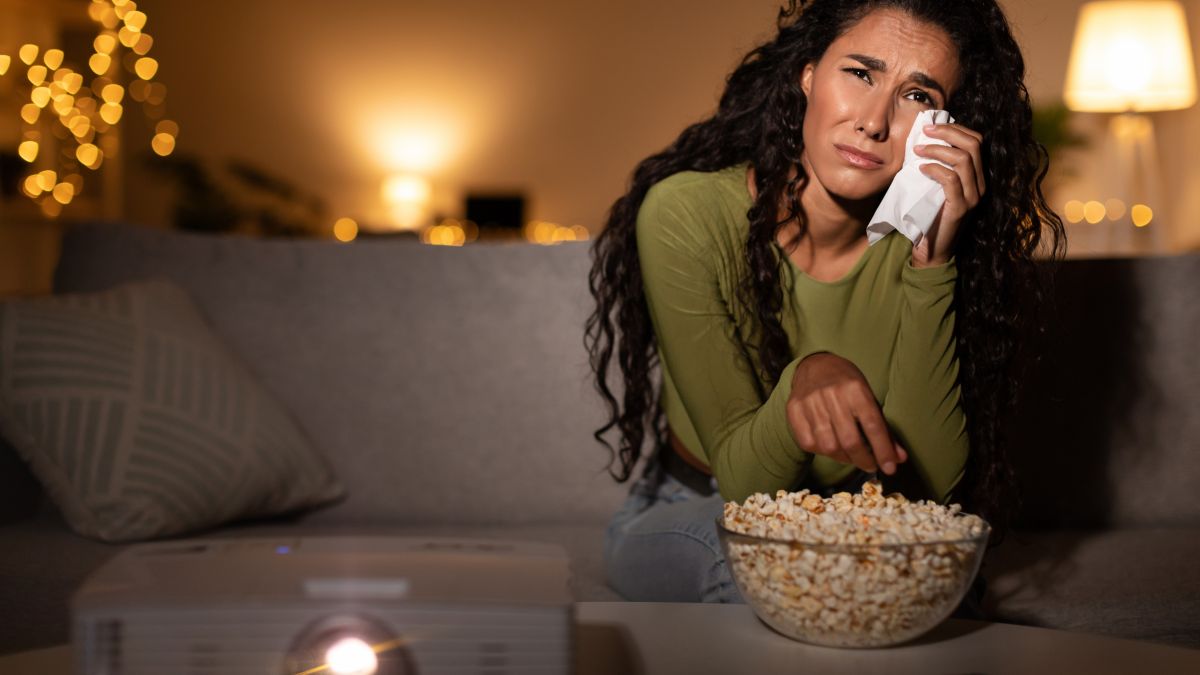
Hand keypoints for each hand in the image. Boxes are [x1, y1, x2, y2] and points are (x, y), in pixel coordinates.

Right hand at [785, 352, 907, 474]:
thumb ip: (883, 429)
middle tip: (871, 465)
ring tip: (851, 456)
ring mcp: (810, 403)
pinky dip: (822, 452)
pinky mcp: (794, 410)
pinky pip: (808, 443)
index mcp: (855, 389)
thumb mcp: (869, 398)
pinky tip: (831, 447)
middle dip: (864, 460)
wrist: (815, 365)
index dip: (883, 450)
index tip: (890, 468)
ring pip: (828, 446)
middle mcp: (832, 395)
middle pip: (850, 440)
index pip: (872, 425)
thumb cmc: (847, 384)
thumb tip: (899, 458)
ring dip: (844, 458)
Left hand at [911, 123, 985, 266]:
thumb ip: (938, 166)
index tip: (932, 126)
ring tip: (917, 150)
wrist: (932, 250)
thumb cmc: (929, 216)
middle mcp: (980, 185)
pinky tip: (921, 168)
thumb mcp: (935, 186)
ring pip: (964, 160)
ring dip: (937, 150)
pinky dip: (935, 169)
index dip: (956, 129)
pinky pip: (951, 180)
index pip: (977, 141)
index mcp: (977, 176)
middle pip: (974, 145)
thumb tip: (924, 140)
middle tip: (925, 131)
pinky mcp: (961, 208)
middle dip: (948, 133)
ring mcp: (973, 197)